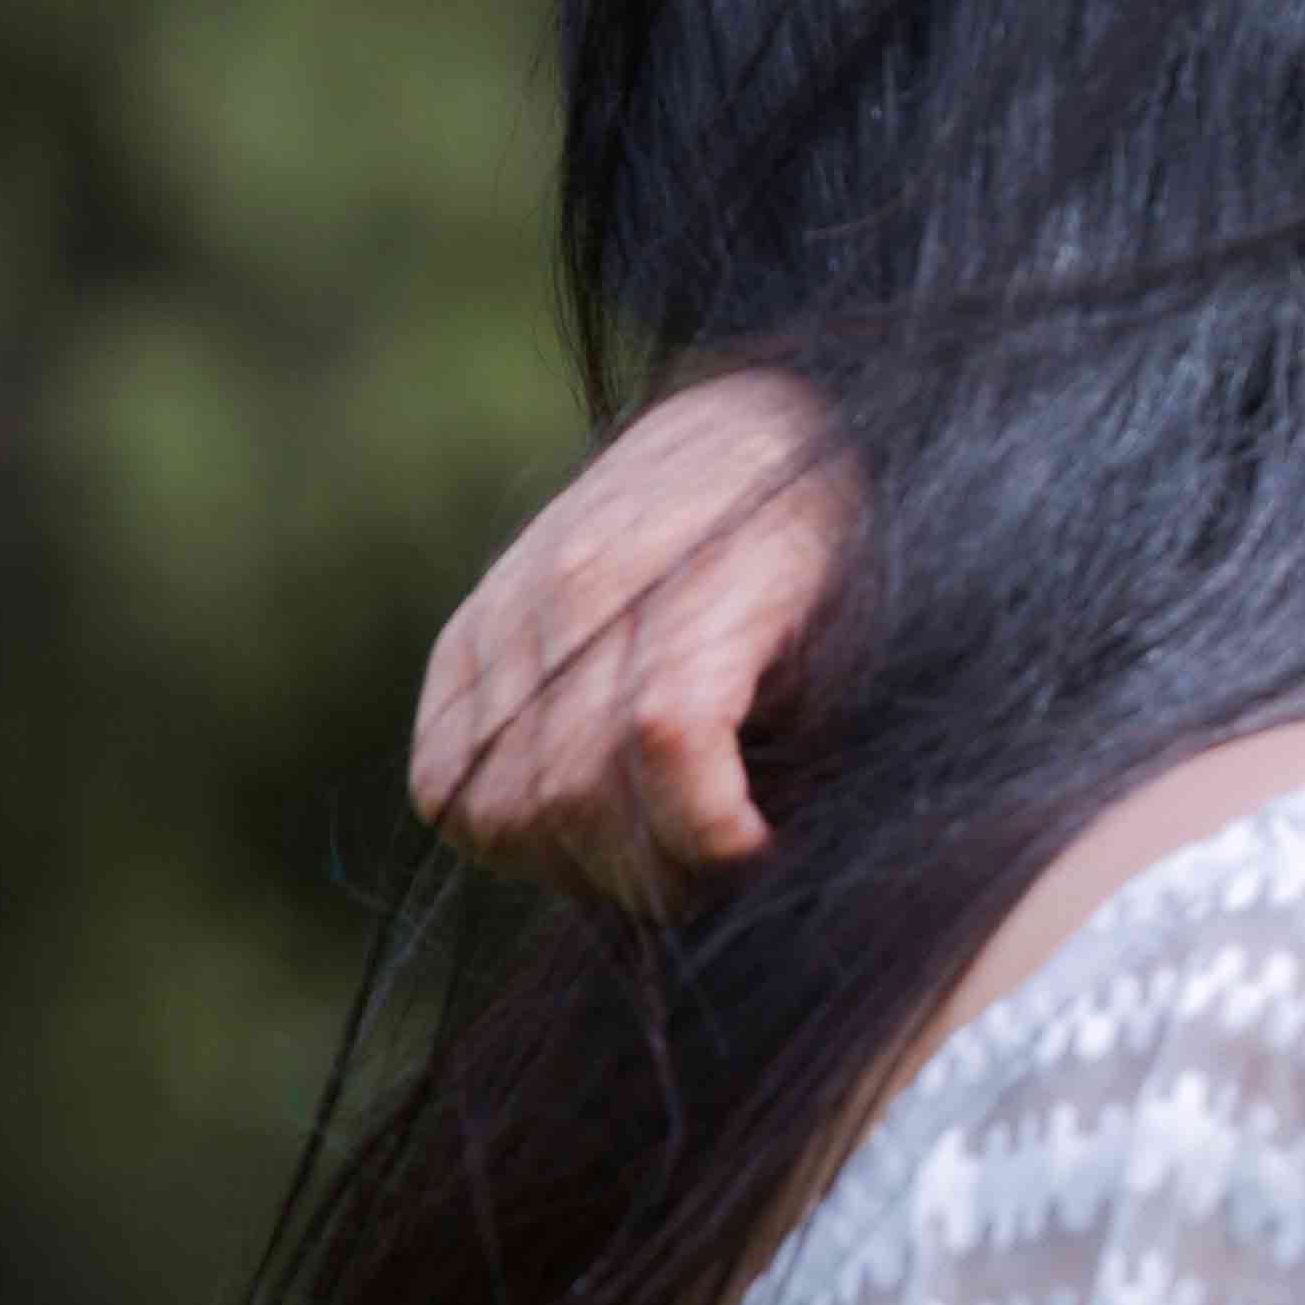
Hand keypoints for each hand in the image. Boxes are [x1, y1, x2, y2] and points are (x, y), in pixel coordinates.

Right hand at [409, 369, 843, 900]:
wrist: (746, 429)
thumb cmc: (832, 547)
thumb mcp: (858, 630)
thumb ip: (806, 736)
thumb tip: (758, 865)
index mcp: (707, 571)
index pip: (667, 732)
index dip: (710, 830)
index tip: (760, 850)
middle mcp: (584, 587)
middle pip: (573, 794)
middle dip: (653, 873)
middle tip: (714, 875)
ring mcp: (509, 612)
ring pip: (504, 808)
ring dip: (580, 867)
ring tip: (654, 852)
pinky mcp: (463, 640)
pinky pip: (446, 787)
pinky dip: (508, 831)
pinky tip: (582, 824)